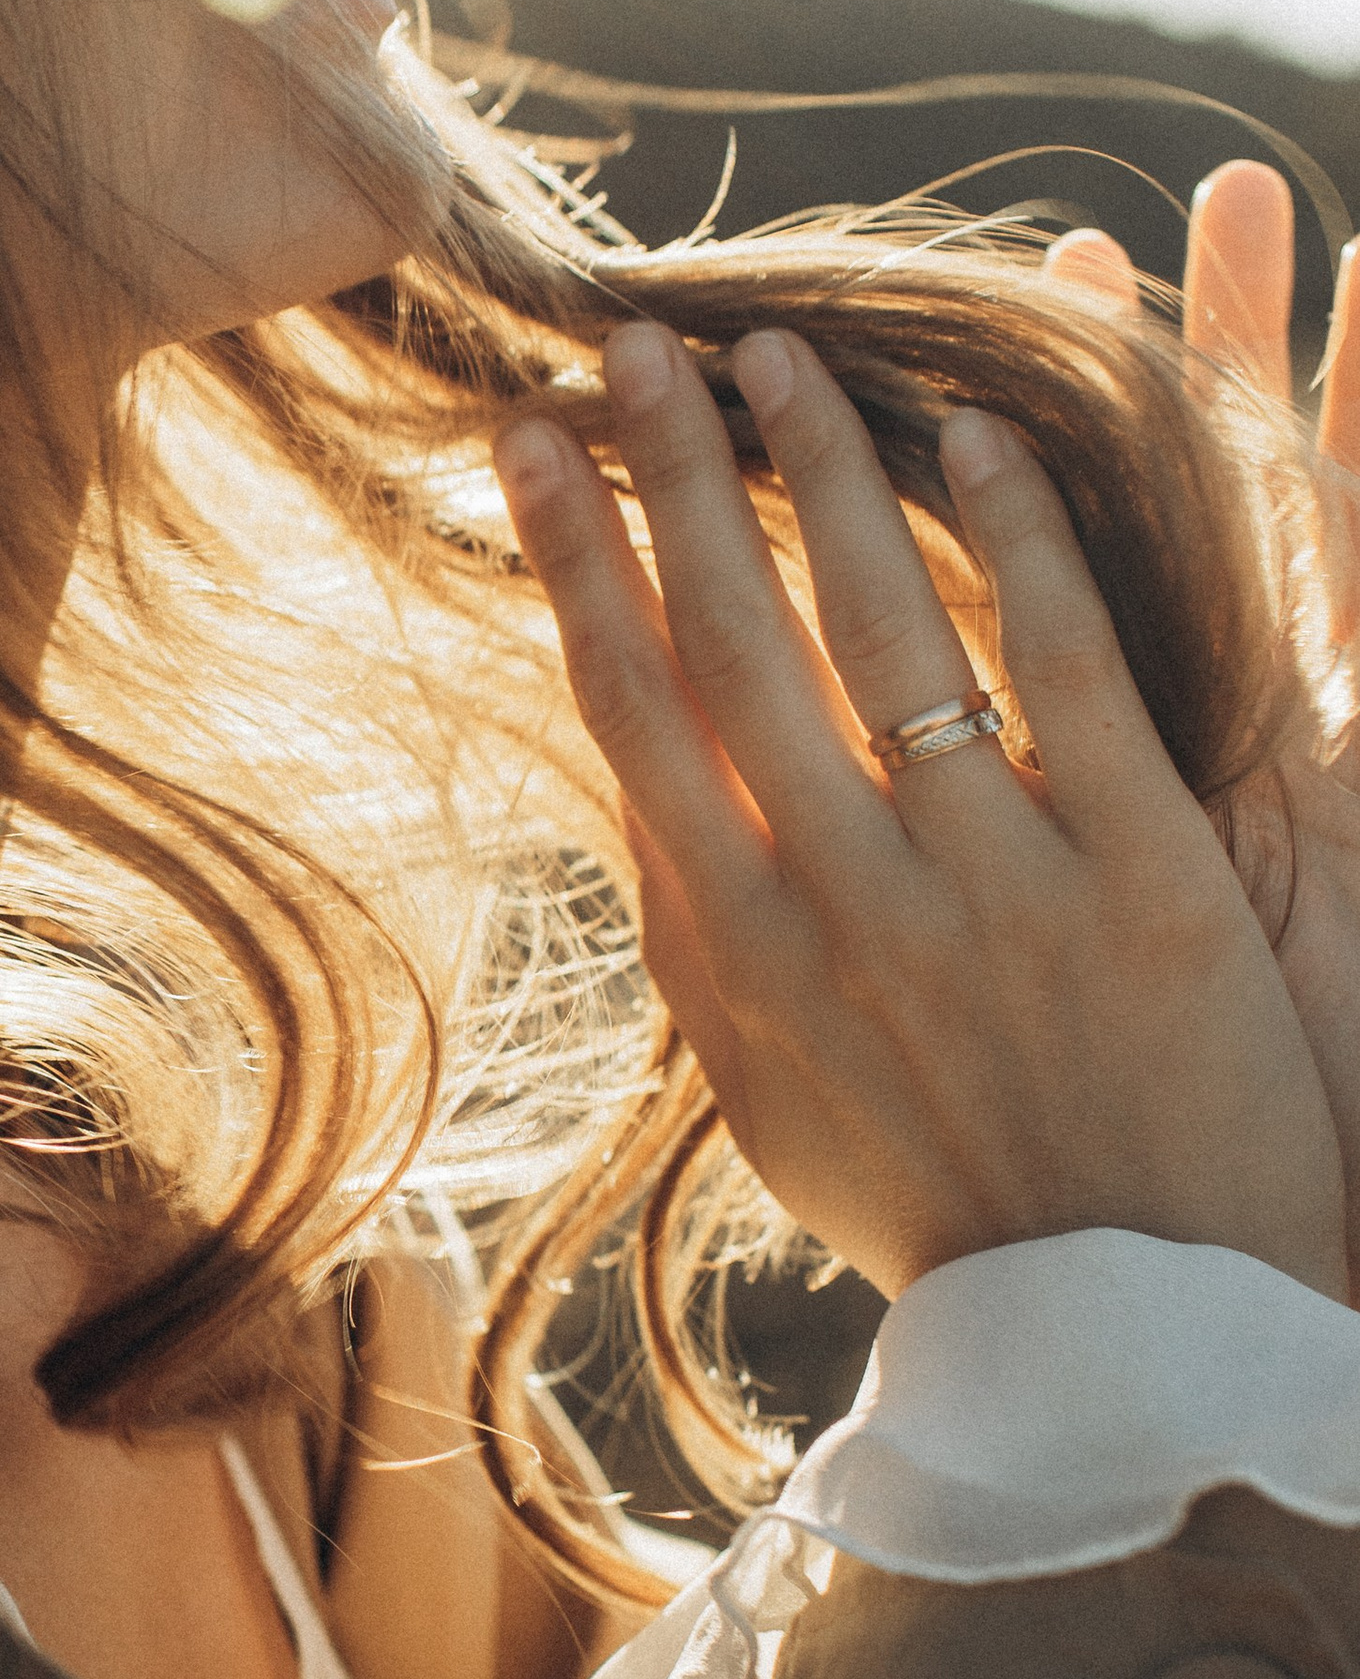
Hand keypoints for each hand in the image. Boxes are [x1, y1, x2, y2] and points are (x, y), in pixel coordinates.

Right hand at [493, 317, 1346, 1302]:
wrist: (1128, 1338)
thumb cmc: (943, 1212)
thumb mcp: (770, 1100)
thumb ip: (706, 946)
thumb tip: (636, 803)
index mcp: (738, 956)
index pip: (629, 711)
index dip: (575, 560)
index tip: (533, 441)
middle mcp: (838, 907)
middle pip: (728, 641)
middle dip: (668, 473)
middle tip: (634, 340)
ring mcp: (988, 889)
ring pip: (881, 628)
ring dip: (822, 470)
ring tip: (783, 352)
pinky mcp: (1144, 881)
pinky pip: (1066, 670)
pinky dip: (1017, 541)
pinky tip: (981, 432)